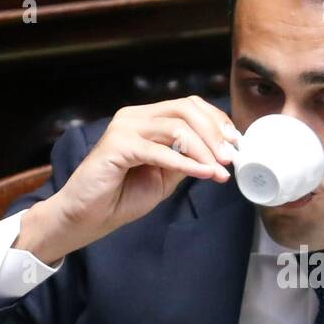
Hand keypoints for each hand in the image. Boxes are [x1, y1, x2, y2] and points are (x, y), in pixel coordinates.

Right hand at [15, 95, 241, 264]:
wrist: (87, 217)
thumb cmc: (120, 197)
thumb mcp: (165, 176)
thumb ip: (187, 160)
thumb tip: (219, 154)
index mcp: (147, 119)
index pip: (189, 106)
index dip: (217, 121)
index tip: (236, 143)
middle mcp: (135, 117)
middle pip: (186, 109)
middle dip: (215, 133)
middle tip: (231, 157)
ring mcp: (124, 128)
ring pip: (176, 127)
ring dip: (204, 149)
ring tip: (220, 170)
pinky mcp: (117, 146)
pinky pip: (160, 151)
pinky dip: (185, 163)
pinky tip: (203, 173)